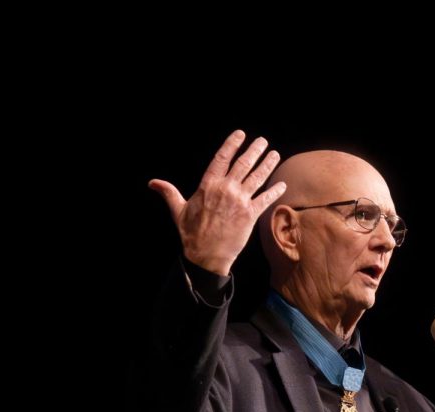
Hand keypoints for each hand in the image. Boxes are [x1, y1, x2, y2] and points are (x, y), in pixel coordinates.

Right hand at [148, 130, 285, 275]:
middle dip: (255, 150)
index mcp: (208, 185)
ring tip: (274, 154)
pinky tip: (282, 184)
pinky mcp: (251, 215)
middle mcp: (226, 189)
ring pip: (257, 177)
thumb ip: (169, 193)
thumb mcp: (178, 210)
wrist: (206, 255)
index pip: (222, 158)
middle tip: (262, 141)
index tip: (241, 134)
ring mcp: (240, 201)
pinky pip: (266, 199)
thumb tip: (152, 183)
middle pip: (243, 164)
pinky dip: (275, 191)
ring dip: (267, 164)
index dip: (232, 144)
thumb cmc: (191, 233)